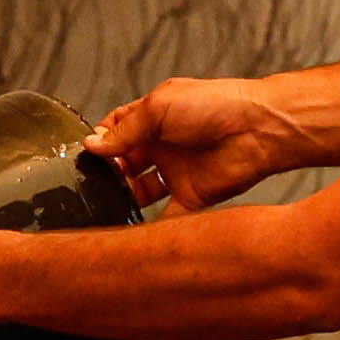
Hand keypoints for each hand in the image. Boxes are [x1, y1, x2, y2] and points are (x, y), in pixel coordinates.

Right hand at [84, 77, 314, 208]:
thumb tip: (92, 146)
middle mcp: (163, 146)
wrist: (257, 129)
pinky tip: (132, 233)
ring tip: (104, 207)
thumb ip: (124, 130)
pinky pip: (166, 217)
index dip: (100, 142)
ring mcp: (176, 172)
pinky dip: (151, 228)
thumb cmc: (214, 106)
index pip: (116, 131)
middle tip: (90, 185)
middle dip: (107, 174)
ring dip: (124, 200)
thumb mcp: (158, 108)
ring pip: (140, 192)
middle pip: (124, 165)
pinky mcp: (191, 197)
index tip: (83, 156)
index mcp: (153, 119)